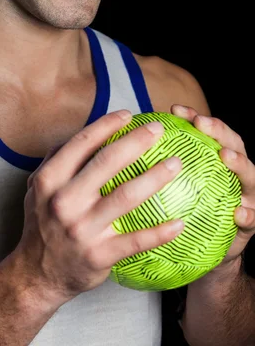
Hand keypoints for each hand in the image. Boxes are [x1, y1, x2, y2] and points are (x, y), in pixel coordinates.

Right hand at [13, 110, 183, 305]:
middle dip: (137, 141)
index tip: (129, 114)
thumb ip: (56, 160)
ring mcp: (82, 229)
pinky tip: (180, 222)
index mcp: (50, 180)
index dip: (107, 125)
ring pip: (126, 196)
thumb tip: (86, 134)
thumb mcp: (37, 188)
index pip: (82, 143)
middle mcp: (64, 201)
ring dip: (155, 177)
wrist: (36, 274)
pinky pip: (135, 241)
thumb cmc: (42, 224)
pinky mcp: (98, 255)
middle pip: (107, 162)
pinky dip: (160, 232)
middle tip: (158, 129)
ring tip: (176, 163)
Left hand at [172, 104, 254, 267]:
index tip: (175, 109)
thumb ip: (158, 169)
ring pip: (251, 176)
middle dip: (219, 131)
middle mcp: (233, 173)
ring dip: (240, 164)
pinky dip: (248, 214)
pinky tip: (237, 213)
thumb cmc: (183, 215)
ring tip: (226, 157)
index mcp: (214, 160)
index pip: (207, 132)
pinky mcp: (250, 225)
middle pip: (233, 145)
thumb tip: (122, 145)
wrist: (203, 253)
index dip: (193, 117)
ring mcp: (246, 196)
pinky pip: (252, 220)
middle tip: (201, 123)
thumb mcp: (170, 191)